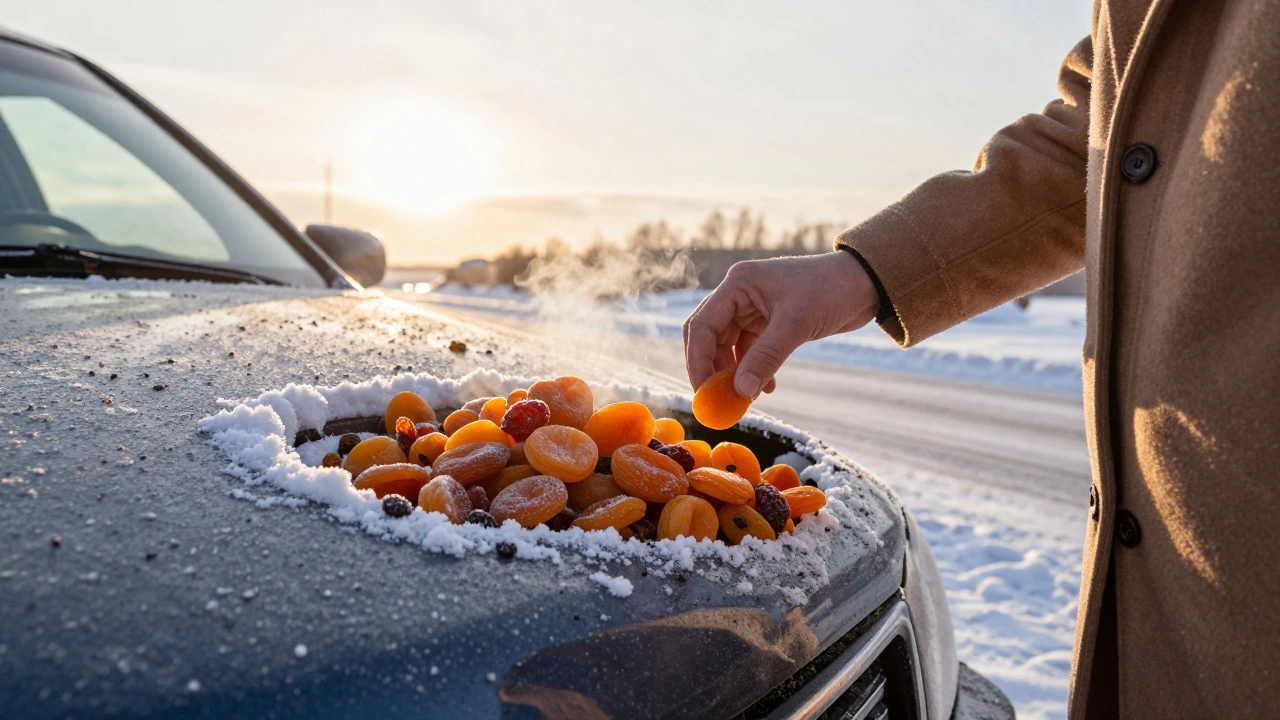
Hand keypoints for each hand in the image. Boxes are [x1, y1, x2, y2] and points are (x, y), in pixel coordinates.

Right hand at [682, 251, 879, 396]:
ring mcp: (753, 308)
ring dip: (736, 373)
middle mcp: (740, 294)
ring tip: (747, 397)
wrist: (866, 283)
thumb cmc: (831, 290)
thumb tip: (741, 392)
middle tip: (718, 400)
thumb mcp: (796, 325)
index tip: (703, 391)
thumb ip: (765, 358)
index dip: (698, 360)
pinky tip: (768, 387)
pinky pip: (751, 350)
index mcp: (738, 284)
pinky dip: (754, 370)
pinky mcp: (769, 322)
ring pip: (729, 347)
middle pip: (710, 338)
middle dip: (713, 370)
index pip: (702, 325)